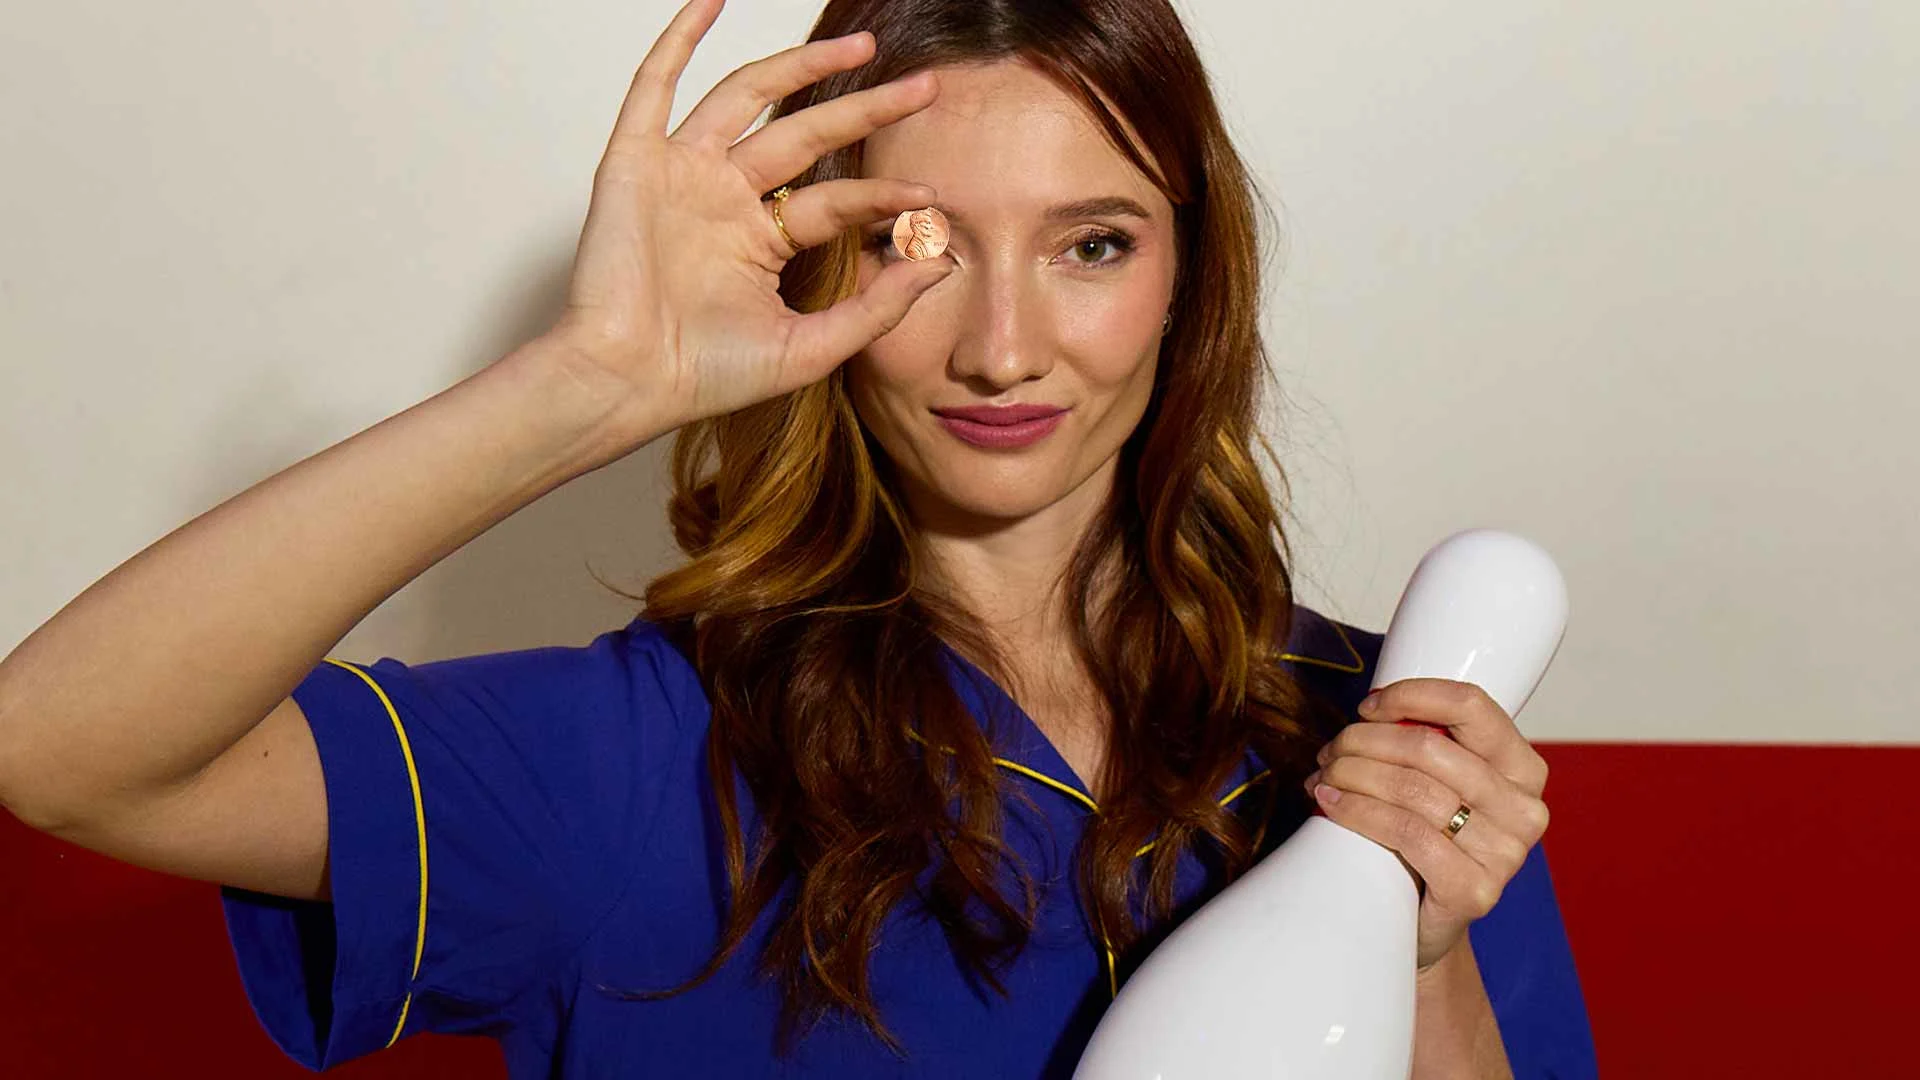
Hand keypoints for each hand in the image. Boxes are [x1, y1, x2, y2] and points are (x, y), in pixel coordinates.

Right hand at [539, 0, 955, 455]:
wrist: (627, 381)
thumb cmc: (705, 376)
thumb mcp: (811, 347)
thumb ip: (877, 307)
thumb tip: (940, 262)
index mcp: (762, 242)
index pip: (835, 199)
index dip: (882, 194)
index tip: (930, 198)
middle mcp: (725, 200)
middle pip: (807, 134)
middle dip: (866, 108)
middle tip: (925, 87)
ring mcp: (682, 174)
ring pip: (748, 98)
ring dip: (801, 66)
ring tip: (861, 47)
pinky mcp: (636, 162)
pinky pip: (655, 86)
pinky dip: (679, 40)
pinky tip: (710, 2)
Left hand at [1301, 679, 1550, 970]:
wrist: (1423, 923)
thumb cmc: (1425, 841)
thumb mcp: (1437, 784)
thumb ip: (1424, 745)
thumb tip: (1369, 711)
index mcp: (1523, 769)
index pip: (1471, 705)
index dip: (1411, 695)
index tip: (1367, 706)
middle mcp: (1525, 809)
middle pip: (1428, 748)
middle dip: (1364, 741)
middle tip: (1329, 752)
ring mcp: (1506, 854)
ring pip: (1411, 789)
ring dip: (1351, 774)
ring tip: (1321, 776)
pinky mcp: (1475, 890)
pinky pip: (1404, 833)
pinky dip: (1356, 811)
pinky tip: (1329, 803)